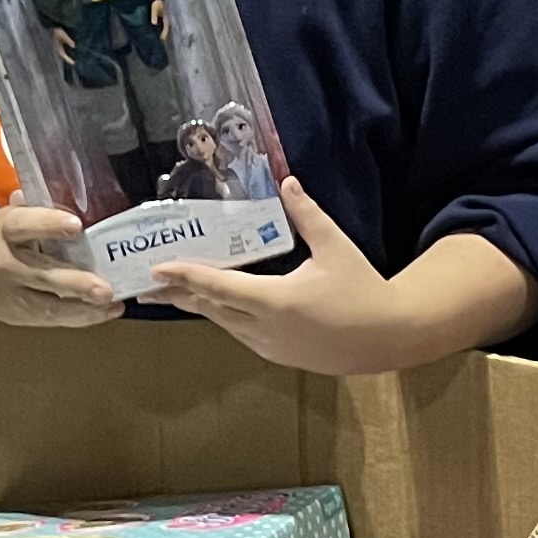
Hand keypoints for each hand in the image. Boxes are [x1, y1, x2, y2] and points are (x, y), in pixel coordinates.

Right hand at [0, 202, 117, 327]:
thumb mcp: (10, 216)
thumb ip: (38, 211)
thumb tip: (73, 197)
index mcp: (2, 231)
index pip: (23, 225)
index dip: (48, 224)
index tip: (76, 224)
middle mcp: (5, 264)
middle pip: (40, 275)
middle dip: (75, 284)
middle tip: (104, 288)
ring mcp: (10, 294)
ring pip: (48, 306)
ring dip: (83, 308)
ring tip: (113, 304)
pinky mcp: (18, 315)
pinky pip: (51, 319)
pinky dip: (79, 318)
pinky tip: (103, 312)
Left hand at [151, 185, 526, 376]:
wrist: (390, 338)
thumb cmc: (363, 290)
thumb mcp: (336, 248)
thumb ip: (308, 215)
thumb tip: (287, 181)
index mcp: (276, 300)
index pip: (219, 286)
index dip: (185, 276)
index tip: (157, 269)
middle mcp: (266, 328)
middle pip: (211, 308)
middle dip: (178, 294)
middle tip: (146, 283)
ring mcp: (271, 346)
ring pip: (224, 324)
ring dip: (198, 306)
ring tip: (171, 291)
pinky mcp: (279, 355)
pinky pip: (240, 334)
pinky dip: (222, 317)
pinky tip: (212, 305)